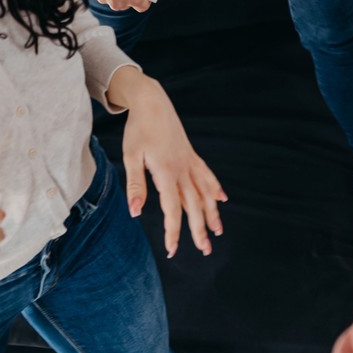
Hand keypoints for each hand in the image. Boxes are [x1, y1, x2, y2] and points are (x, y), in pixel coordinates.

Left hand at [111, 67, 226, 257]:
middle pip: (194, 205)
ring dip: (212, 214)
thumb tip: (135, 212)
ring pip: (204, 193)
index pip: (172, 209)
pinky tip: (222, 200)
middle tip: (204, 250)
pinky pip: (207, 175)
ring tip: (218, 232)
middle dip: (199, 230)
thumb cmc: (138, 129)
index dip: (173, 231)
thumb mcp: (131, 156)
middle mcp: (182, 169)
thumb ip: (135, 185)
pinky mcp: (191, 155)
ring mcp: (189, 162)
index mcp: (166, 172)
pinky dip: (215, 189)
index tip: (172, 250)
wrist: (152, 102)